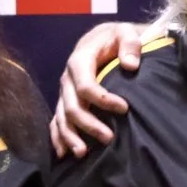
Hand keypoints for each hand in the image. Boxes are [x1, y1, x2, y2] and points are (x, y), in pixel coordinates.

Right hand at [50, 23, 147, 157]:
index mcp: (80, 60)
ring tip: (83, 154)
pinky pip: (55, 122)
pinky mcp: (64, 102)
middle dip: (89, 124)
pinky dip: (58, 138)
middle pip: (72, 106)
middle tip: (109, 138)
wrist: (102, 39)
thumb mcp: (125, 32)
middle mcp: (68, 79)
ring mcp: (64, 92)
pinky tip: (63, 154)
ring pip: (61, 118)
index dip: (103, 99)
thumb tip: (131, 64)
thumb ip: (130, 44)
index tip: (124, 109)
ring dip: (70, 137)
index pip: (86, 85)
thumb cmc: (116, 38)